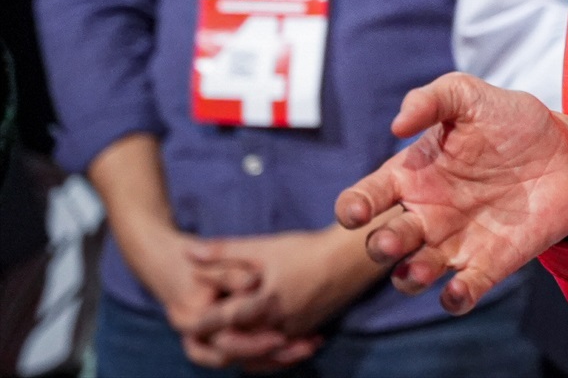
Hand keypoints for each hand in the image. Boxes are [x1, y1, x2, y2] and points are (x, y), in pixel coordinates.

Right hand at [112, 216, 309, 370]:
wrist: (170, 265)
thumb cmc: (195, 261)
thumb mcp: (216, 263)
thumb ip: (232, 273)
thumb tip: (252, 283)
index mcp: (190, 320)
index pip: (224, 342)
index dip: (252, 343)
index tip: (279, 338)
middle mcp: (197, 338)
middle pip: (238, 357)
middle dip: (271, 357)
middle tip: (304, 347)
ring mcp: (210, 341)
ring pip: (246, 361)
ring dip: (278, 358)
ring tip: (311, 346)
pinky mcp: (225, 339)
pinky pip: (251, 356)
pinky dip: (275, 353)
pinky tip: (306, 343)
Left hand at [184, 225, 386, 367]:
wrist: (351, 259)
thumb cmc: (306, 249)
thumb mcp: (263, 246)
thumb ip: (223, 252)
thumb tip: (188, 254)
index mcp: (263, 301)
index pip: (221, 320)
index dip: (199, 323)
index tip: (182, 321)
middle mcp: (277, 323)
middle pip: (235, 345)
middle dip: (214, 341)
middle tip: (198, 336)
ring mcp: (292, 332)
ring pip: (255, 354)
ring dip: (236, 351)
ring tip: (222, 343)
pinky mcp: (304, 333)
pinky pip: (276, 354)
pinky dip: (260, 354)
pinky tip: (254, 348)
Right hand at [336, 73, 567, 314]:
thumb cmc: (511, 122)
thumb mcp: (471, 96)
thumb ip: (433, 99)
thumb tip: (397, 125)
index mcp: (411, 175)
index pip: (365, 197)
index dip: (353, 207)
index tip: (356, 211)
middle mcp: (425, 215)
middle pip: (384, 242)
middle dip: (380, 247)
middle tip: (390, 242)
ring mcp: (454, 242)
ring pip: (413, 274)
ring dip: (410, 278)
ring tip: (419, 271)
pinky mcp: (488, 264)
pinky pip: (462, 292)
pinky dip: (455, 298)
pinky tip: (458, 291)